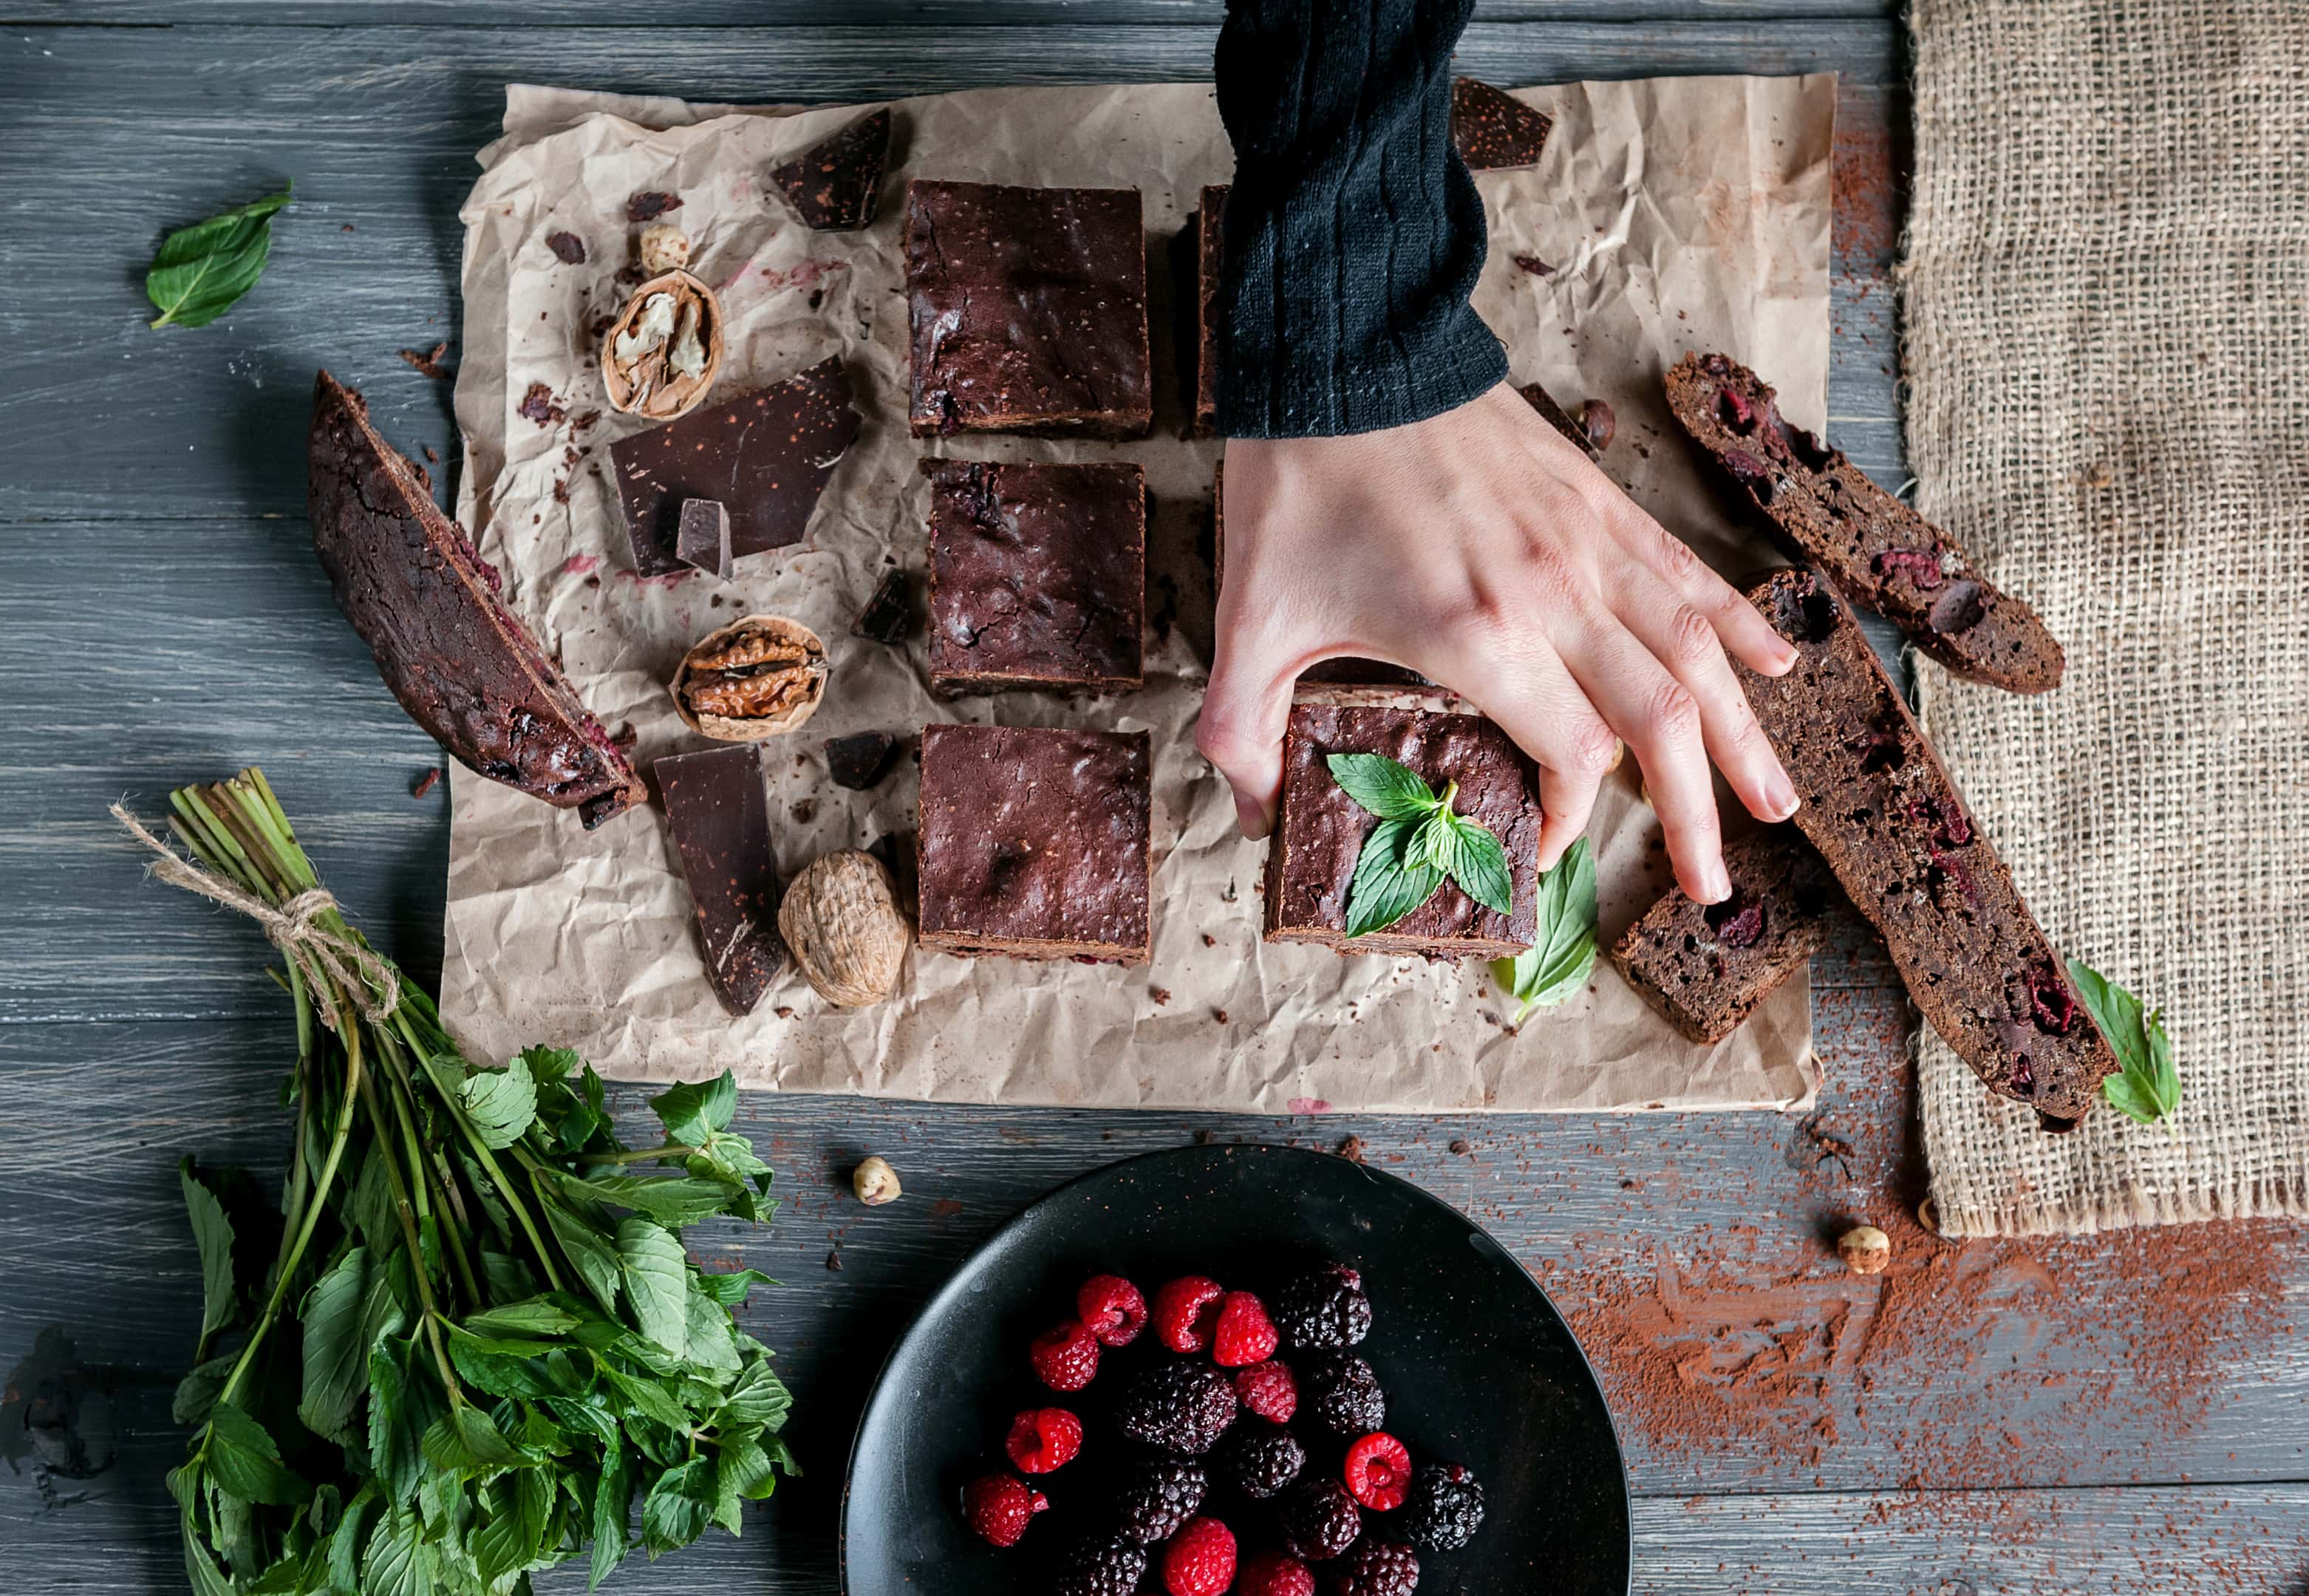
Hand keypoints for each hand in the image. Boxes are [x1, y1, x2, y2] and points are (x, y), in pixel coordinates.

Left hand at [1197, 380, 1800, 903]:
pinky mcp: (1597, 498)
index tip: (1546, 845)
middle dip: (1695, 815)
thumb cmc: (1299, 481)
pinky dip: (1739, 625)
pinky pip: (1689, 573)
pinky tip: (1776, 666)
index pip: (1575, 758)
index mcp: (1478, 634)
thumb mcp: (1248, 619)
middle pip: (1661, 723)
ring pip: (1697, 654)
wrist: (1344, 347)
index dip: (1571, 819)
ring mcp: (1587, 541)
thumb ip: (1243, 730)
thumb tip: (1253, 815)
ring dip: (1743, 737)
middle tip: (1711, 887)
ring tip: (1776, 804)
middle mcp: (1555, 592)